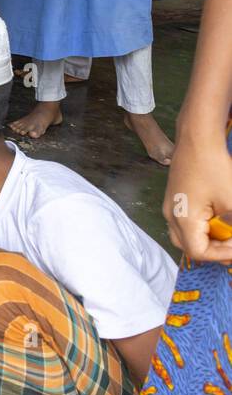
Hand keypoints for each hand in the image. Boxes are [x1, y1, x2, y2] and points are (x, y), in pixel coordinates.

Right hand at [162, 134, 231, 262]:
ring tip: (228, 234)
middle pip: (189, 247)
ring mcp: (170, 207)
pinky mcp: (174, 198)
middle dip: (214, 251)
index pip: (199, 252)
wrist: (197, 139)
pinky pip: (185, 223)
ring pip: (186, 236)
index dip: (223, 255)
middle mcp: (171, 216)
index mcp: (183, 220)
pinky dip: (202, 228)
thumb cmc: (214, 168)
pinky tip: (218, 219)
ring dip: (208, 240)